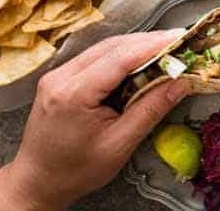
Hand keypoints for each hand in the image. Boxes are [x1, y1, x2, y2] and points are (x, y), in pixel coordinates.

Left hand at [0, 31, 190, 210]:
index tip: (181, 39)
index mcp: (73, 94)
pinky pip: (97, 56)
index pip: (120, 57)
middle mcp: (61, 77)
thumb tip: (181, 83)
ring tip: (166, 50)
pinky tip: (140, 61)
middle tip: (180, 43)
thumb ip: (151, 109)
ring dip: (137, 46)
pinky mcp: (61, 77)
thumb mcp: (119, 144)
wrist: (37, 181)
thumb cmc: (75, 170)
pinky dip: (122, 55)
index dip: (154, 45)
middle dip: (149, 42)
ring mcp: (58, 75)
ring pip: (105, 47)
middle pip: (113, 46)